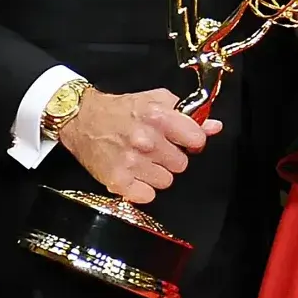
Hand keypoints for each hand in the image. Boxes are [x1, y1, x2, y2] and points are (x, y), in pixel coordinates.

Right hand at [58, 87, 221, 204]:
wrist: (82, 119)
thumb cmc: (121, 109)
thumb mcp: (156, 101)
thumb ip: (188, 114)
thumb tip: (215, 126)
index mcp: (159, 117)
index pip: (196, 139)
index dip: (192, 141)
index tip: (184, 140)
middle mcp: (147, 140)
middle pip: (182, 164)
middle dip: (172, 157)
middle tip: (156, 148)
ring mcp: (132, 163)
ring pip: (166, 182)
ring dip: (157, 173)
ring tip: (142, 159)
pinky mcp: (118, 181)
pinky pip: (148, 196)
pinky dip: (142, 188)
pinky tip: (133, 173)